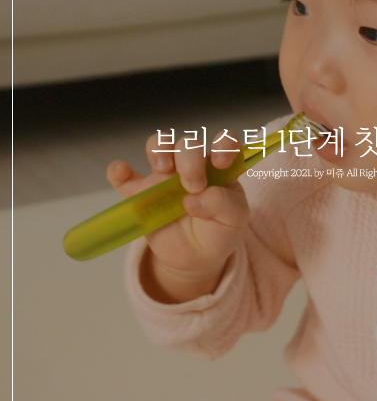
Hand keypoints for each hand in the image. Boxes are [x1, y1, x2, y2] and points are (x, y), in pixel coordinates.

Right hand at [106, 130, 249, 301]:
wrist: (196, 257)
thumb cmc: (220, 231)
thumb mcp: (234, 220)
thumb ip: (223, 205)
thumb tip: (194, 200)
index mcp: (219, 169)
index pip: (224, 142)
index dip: (223, 143)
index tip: (220, 163)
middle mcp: (192, 166)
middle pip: (187, 144)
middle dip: (190, 160)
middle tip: (193, 187)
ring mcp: (164, 178)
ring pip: (158, 145)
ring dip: (159, 150)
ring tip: (163, 169)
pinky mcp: (141, 195)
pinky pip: (123, 177)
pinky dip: (118, 171)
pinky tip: (121, 171)